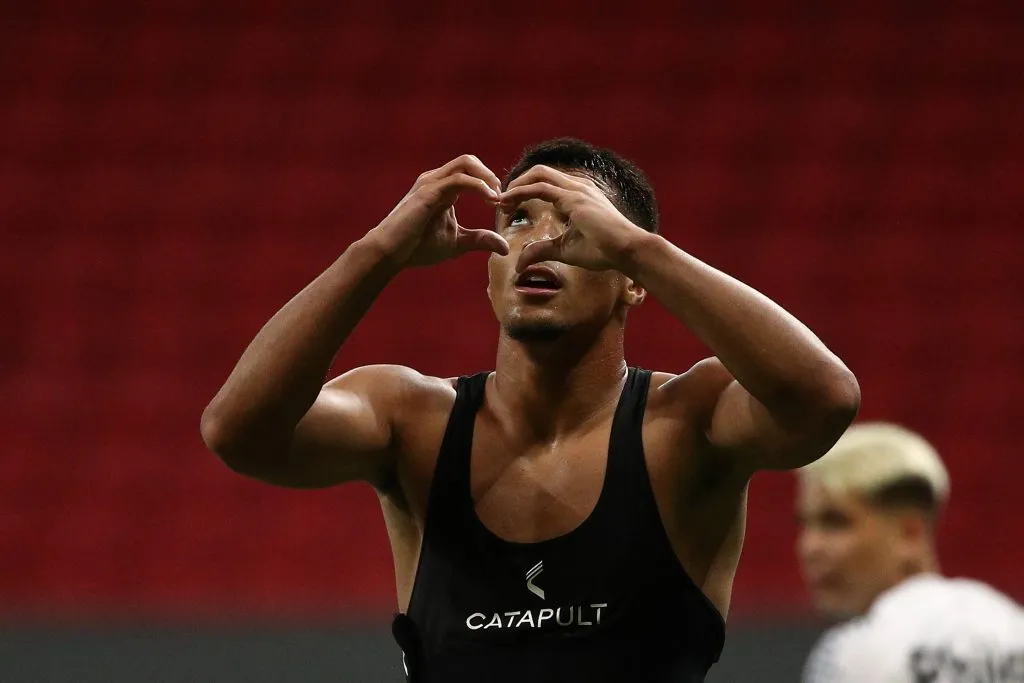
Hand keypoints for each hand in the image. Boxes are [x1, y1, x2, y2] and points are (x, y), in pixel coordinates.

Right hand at [368, 155, 509, 267]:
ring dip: (487, 178)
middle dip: (491, 176)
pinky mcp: (429, 192)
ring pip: (466, 163)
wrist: (389, 253)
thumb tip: (505, 247)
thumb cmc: (417, 247)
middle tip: (502, 198)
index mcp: (443, 188)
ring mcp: (431, 183)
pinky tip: (490, 200)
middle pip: (470, 161)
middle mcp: (436, 180)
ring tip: (497, 198)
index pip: (471, 172)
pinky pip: (459, 179)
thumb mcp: (457, 243)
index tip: (502, 204)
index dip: (490, 183)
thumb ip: (480, 240)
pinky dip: (479, 186)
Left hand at [499, 165, 649, 273]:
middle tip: (500, 201)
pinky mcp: (574, 198)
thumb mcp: (565, 250)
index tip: (508, 206)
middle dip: (516, 183)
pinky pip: (540, 188)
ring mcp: (576, 190)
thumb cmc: (604, 250)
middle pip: (539, 172)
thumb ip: (542, 250)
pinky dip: (520, 192)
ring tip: (500, 202)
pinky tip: (507, 203)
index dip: (523, 190)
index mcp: (577, 195)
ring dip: (515, 186)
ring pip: (537, 175)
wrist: (628, 251)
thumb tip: (520, 262)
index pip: (545, 183)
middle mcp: (577, 187)